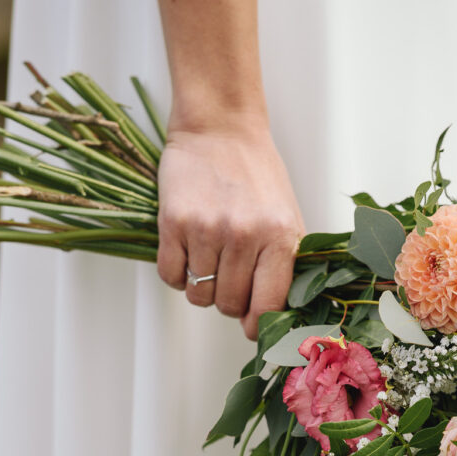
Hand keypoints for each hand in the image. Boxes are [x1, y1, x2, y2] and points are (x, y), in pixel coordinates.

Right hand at [156, 122, 303, 339]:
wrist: (220, 128)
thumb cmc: (256, 175)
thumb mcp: (285, 217)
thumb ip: (284, 265)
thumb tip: (275, 316)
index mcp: (280, 237)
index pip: (269, 306)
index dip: (259, 325)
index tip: (253, 327)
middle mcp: (245, 236)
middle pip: (230, 306)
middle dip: (229, 302)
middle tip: (230, 278)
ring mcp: (207, 230)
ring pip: (199, 295)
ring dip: (202, 288)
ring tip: (209, 260)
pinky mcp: (174, 222)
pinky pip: (171, 277)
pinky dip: (177, 274)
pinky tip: (187, 253)